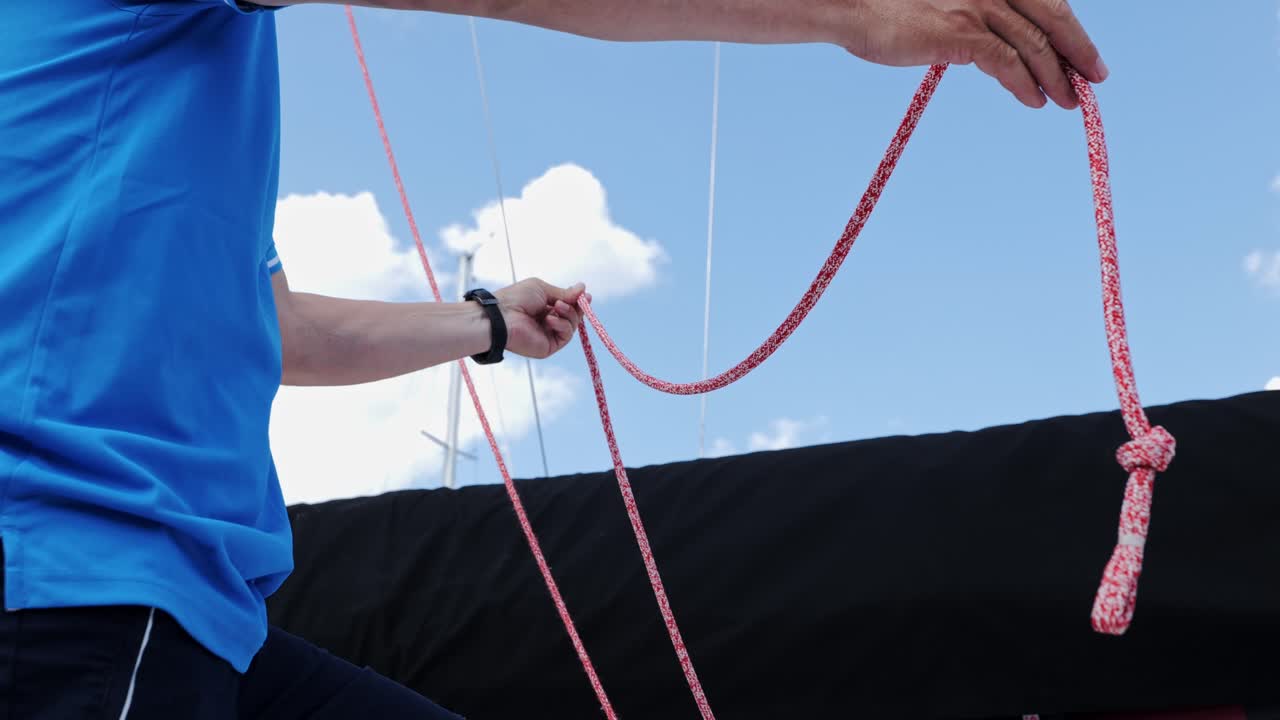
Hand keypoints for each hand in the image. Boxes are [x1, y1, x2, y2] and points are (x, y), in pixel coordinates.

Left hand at [494, 278, 586, 359]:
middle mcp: (547, 322)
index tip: (586, 295)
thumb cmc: (516, 299)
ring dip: (569, 314)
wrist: (501, 316)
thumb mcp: (542, 289)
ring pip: (572, 325)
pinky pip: (565, 335)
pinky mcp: (548, 346)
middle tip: (582, 299)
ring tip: (557, 306)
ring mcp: (548, 335)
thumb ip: (564, 293)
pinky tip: (550, 319)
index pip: (566, 306)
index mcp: (543, 308)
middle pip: (573, 317)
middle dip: (578, 307)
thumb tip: (583, 288)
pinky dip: (562, 325)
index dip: (577, 301)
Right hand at [843, 0, 1105, 108]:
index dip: (1067, 28)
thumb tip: (984, 49)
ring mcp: (978, 5)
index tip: (1082, 53)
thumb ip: (968, 19)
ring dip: (1057, 75)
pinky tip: (1034, 100)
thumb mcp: (939, 6)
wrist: (853, 7)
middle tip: (1095, 76)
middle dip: (1078, 49)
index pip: (1043, 1)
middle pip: (1052, 16)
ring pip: (1034, 43)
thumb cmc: (885, 8)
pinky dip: (1026, 83)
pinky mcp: (962, 32)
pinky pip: (1008, 62)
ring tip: (1069, 100)